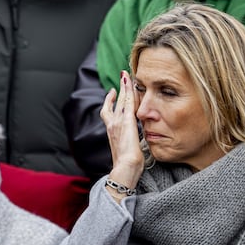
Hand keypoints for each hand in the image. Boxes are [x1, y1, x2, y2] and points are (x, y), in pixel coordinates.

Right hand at [100, 71, 143, 192]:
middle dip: (119, 89)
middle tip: (123, 77)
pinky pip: (128, 102)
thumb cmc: (127, 166)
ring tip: (126, 75)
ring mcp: (118, 122)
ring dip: (124, 87)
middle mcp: (112, 125)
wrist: (125, 169)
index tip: (113, 92)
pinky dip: (129, 91)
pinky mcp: (127, 121)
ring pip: (122, 100)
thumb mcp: (127, 152)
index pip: (109, 112)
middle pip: (115, 102)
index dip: (110, 101)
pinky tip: (130, 82)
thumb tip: (135, 144)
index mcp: (112, 132)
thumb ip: (129, 144)